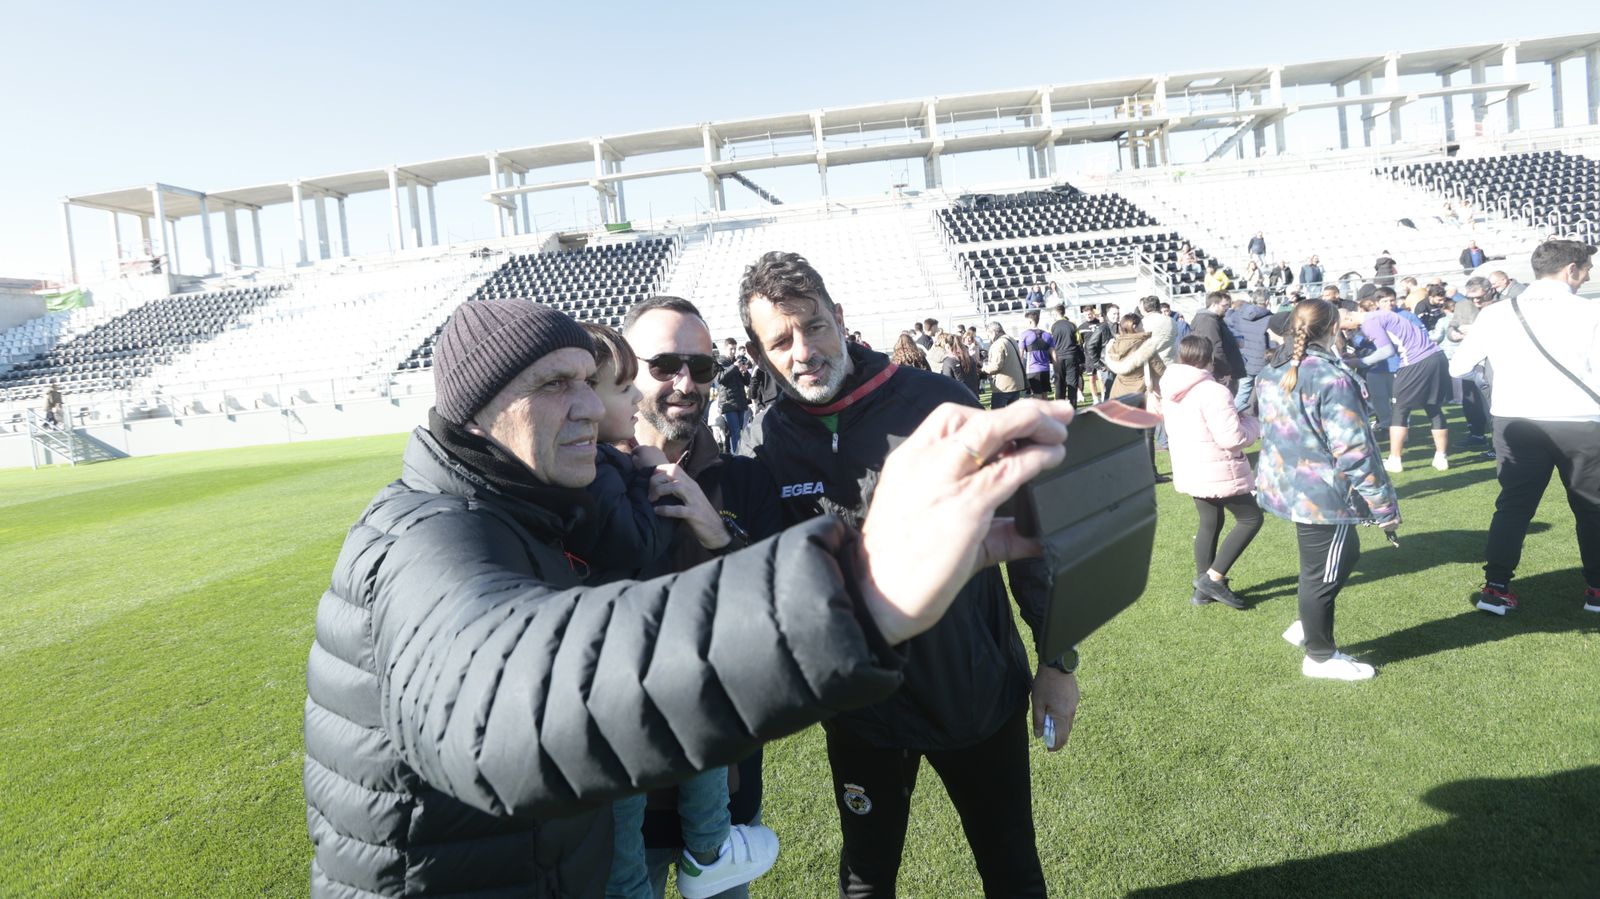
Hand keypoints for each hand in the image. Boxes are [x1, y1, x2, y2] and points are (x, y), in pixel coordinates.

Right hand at [631, 443, 668, 468]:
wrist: (660, 472)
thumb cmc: (646, 468)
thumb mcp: (636, 464)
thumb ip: (634, 458)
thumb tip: (635, 456)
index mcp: (642, 448)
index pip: (635, 449)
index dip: (633, 454)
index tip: (633, 459)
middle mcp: (650, 446)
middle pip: (644, 449)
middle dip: (642, 454)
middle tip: (641, 462)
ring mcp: (658, 450)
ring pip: (651, 452)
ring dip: (649, 456)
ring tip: (648, 464)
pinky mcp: (664, 455)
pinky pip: (657, 456)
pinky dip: (655, 458)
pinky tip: (654, 465)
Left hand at [648, 464, 729, 549]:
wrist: (716, 530)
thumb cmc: (699, 515)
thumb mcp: (689, 498)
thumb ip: (678, 491)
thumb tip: (659, 486)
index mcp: (691, 484)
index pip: (674, 467)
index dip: (658, 472)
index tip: (651, 483)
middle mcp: (693, 488)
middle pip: (672, 473)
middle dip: (656, 480)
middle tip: (650, 494)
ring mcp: (694, 501)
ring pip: (676, 486)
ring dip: (660, 491)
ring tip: (652, 500)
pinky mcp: (694, 514)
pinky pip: (678, 509)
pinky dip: (665, 510)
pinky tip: (657, 511)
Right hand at [858, 399, 1073, 643]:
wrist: (875, 596)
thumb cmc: (899, 566)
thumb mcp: (933, 526)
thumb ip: (985, 525)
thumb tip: (1030, 535)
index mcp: (909, 460)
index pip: (951, 418)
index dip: (992, 415)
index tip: (1019, 424)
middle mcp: (925, 461)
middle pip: (979, 416)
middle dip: (1025, 410)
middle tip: (1057, 414)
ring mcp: (945, 479)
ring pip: (996, 429)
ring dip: (1036, 425)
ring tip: (1060, 434)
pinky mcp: (966, 505)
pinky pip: (1009, 469)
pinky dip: (1037, 458)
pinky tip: (1053, 458)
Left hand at [1032, 666, 1078, 751]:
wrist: (1057, 665)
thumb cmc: (1045, 684)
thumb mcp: (1037, 703)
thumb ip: (1038, 721)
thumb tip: (1039, 735)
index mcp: (1062, 716)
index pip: (1062, 738)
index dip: (1055, 746)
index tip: (1048, 748)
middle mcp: (1071, 713)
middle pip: (1066, 731)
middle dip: (1057, 736)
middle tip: (1046, 734)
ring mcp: (1075, 704)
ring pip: (1069, 721)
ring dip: (1060, 725)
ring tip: (1048, 719)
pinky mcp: (1076, 697)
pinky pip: (1070, 711)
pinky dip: (1063, 715)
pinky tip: (1055, 707)